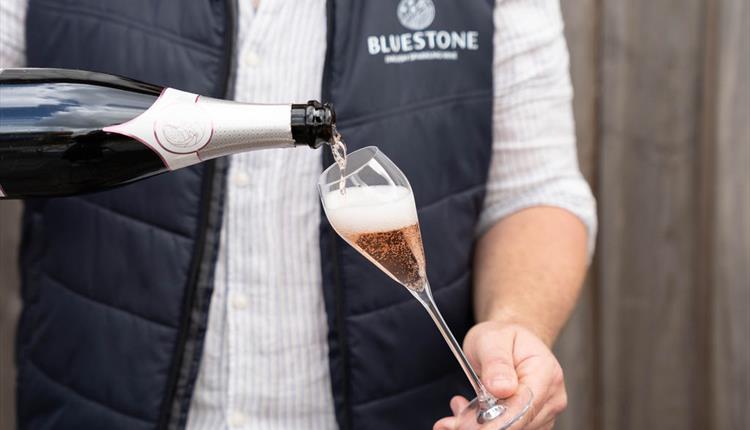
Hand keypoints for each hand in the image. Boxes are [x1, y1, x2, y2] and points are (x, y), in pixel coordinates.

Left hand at [433, 321, 567, 429]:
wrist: (509, 341)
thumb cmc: (502, 337)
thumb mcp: (492, 338)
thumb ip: (497, 362)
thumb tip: (501, 388)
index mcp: (546, 372)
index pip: (525, 406)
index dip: (499, 422)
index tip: (475, 428)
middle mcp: (551, 396)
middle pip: (518, 423)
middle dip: (483, 425)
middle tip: (454, 417)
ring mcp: (544, 411)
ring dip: (480, 426)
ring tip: (461, 408)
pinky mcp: (534, 421)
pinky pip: (509, 429)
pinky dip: (485, 426)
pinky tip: (469, 413)